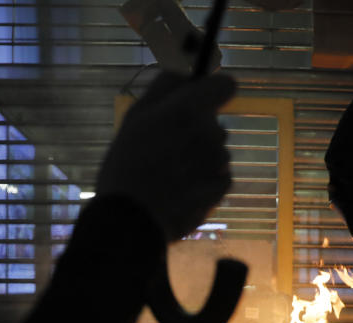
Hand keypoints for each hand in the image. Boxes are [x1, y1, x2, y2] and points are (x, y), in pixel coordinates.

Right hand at [96, 71, 235, 241]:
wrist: (132, 220)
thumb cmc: (127, 165)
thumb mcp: (136, 116)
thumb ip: (165, 87)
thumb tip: (186, 72)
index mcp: (189, 109)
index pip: (226, 85)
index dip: (213, 92)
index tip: (198, 102)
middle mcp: (210, 133)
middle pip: (215, 123)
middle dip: (197, 131)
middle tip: (166, 149)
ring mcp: (219, 162)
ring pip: (216, 151)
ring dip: (200, 158)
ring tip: (170, 174)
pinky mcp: (222, 188)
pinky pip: (220, 176)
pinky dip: (205, 181)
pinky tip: (181, 190)